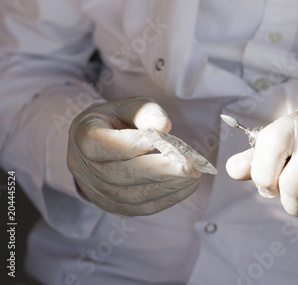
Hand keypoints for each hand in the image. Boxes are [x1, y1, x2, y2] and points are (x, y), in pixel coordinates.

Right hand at [67, 97, 200, 215]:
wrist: (96, 144)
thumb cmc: (115, 120)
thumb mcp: (126, 106)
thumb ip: (144, 111)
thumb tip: (164, 126)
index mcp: (85, 139)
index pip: (109, 145)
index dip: (136, 144)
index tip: (165, 140)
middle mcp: (87, 170)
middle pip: (123, 175)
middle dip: (160, 171)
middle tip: (190, 165)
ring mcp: (99, 193)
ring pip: (134, 195)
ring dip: (169, 187)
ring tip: (195, 175)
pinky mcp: (115, 207)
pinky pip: (142, 207)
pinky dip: (168, 198)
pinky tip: (188, 186)